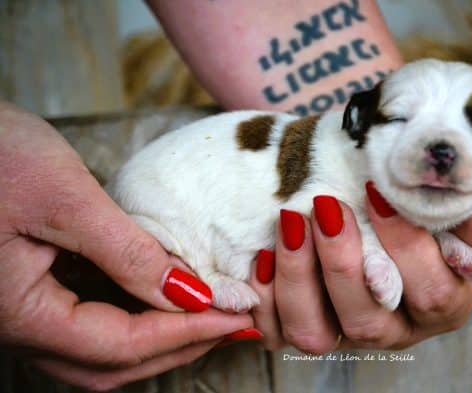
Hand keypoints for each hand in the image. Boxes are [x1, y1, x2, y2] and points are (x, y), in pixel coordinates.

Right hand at [0, 102, 254, 389]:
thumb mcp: (65, 198)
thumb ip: (127, 253)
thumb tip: (188, 294)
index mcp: (20, 313)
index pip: (120, 345)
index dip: (184, 334)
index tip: (234, 315)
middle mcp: (21, 325)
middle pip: (113, 362)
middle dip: (179, 346)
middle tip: (232, 323)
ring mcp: (27, 311)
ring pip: (104, 350)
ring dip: (162, 338)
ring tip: (212, 314)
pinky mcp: (36, 290)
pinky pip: (94, 321)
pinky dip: (139, 315)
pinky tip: (170, 295)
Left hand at [249, 183, 471, 351]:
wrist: (359, 194)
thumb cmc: (402, 195)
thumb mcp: (439, 198)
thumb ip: (462, 211)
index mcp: (441, 301)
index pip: (432, 293)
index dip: (406, 246)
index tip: (377, 194)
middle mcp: (393, 326)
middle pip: (369, 321)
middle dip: (344, 264)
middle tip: (328, 206)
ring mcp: (343, 332)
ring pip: (315, 334)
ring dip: (298, 276)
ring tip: (292, 220)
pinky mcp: (304, 327)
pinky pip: (275, 330)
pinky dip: (265, 296)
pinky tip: (264, 253)